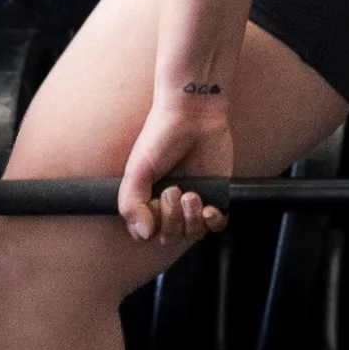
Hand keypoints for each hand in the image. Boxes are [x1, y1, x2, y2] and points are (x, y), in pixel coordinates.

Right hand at [118, 93, 235, 248]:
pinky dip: (213, 222)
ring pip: (193, 234)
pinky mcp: (217, 196)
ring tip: (192, 194)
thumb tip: (143, 234)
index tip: (155, 204)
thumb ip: (131, 203)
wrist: (194, 113)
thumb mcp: (137, 169)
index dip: (152, 227)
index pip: (146, 234)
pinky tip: (210, 208)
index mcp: (147, 199)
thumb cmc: (162, 135)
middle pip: (170, 237)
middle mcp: (169, 204)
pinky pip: (216, 226)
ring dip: (192, 220)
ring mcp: (193, 202)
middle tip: (174, 190)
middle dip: (173, 220)